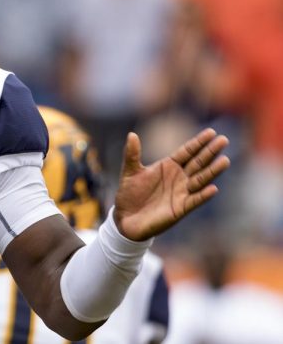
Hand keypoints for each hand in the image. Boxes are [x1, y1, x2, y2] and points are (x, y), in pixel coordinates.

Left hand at [113, 129, 229, 240]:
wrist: (126, 218)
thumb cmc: (130, 193)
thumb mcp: (130, 171)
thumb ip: (132, 154)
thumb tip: (131, 134)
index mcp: (169, 165)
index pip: (187, 151)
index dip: (198, 142)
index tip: (211, 132)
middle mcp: (179, 177)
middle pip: (198, 162)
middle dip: (210, 152)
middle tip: (224, 140)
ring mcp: (182, 192)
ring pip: (201, 179)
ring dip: (212, 171)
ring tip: (225, 160)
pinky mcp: (181, 208)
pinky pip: (195, 200)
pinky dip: (203, 195)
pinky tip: (213, 189)